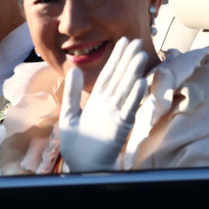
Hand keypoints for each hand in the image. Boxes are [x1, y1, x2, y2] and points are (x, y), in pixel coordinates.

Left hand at [59, 37, 147, 171]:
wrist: (83, 168)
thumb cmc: (77, 147)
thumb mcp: (69, 115)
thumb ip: (71, 93)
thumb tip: (72, 69)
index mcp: (98, 102)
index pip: (108, 76)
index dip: (116, 59)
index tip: (122, 42)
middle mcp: (109, 106)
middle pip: (120, 79)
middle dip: (127, 60)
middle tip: (136, 41)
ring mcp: (116, 116)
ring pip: (126, 90)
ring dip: (133, 73)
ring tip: (140, 55)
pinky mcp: (120, 128)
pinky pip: (129, 110)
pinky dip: (135, 97)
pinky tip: (140, 83)